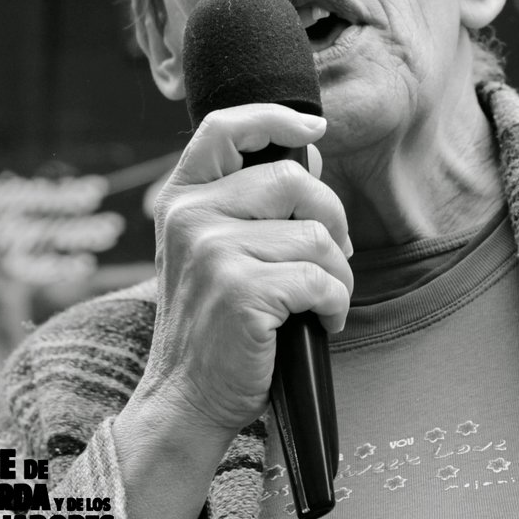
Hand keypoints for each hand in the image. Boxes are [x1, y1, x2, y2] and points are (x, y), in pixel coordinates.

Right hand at [131, 104, 352, 439]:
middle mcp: (190, 217)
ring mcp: (214, 253)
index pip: (225, 128)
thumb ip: (246, 203)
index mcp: (180, 200)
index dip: (275, 118)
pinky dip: (335, 305)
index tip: (314, 129)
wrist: (185, 400)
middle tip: (332, 259)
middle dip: (332, 218)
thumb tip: (307, 150)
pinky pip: (322, 279)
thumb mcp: (211, 251)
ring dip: (338, 274)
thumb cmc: (213, 326)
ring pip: (317, 235)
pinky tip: (319, 323)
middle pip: (293, 179)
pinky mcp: (242, 291)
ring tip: (320, 302)